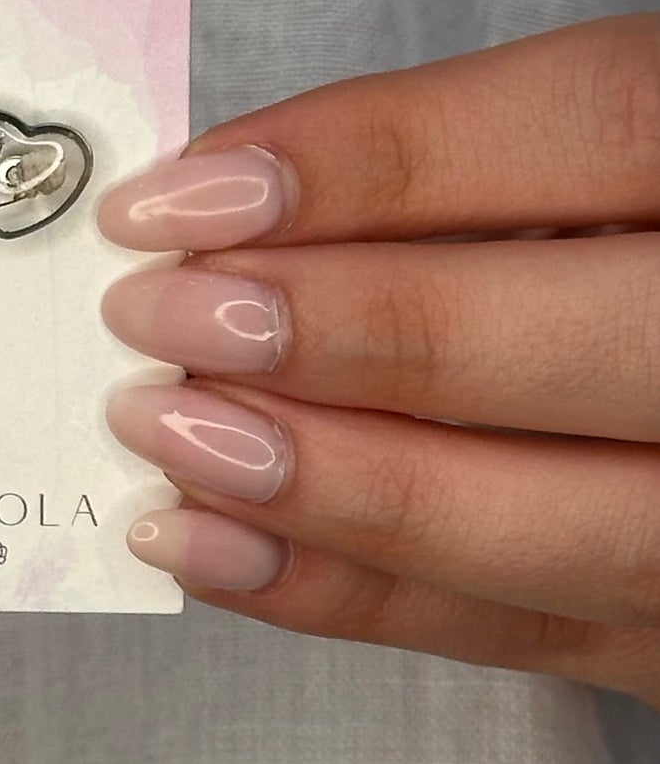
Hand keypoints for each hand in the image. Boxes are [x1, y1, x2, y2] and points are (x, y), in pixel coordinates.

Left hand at [99, 15, 659, 709]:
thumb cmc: (627, 249)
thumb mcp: (592, 166)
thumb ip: (455, 168)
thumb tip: (222, 210)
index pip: (589, 129)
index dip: (374, 158)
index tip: (187, 193)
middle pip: (559, 346)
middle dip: (333, 330)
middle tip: (152, 316)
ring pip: (532, 525)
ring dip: (316, 482)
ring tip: (161, 435)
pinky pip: (503, 634)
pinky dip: (337, 592)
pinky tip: (207, 546)